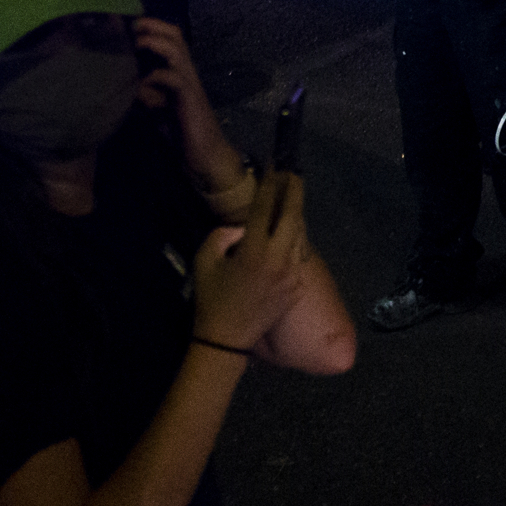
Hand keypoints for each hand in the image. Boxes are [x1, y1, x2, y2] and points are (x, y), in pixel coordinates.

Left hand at [132, 18, 242, 208]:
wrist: (205, 157)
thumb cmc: (183, 132)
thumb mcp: (157, 110)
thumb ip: (146, 95)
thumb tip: (127, 85)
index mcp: (179, 73)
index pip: (170, 39)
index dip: (151, 27)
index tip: (127, 23)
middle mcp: (186, 73)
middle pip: (175, 36)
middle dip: (153, 26)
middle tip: (131, 24)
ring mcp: (190, 84)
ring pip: (177, 51)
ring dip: (156, 43)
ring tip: (138, 41)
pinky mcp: (190, 99)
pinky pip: (174, 79)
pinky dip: (157, 76)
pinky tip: (143, 82)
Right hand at [192, 173, 309, 349]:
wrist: (227, 339)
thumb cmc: (211, 299)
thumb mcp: (204, 261)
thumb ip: (221, 235)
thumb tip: (242, 227)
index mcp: (255, 252)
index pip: (265, 209)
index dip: (269, 184)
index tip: (273, 166)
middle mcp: (279, 260)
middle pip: (294, 216)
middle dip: (294, 191)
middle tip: (293, 174)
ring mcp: (292, 274)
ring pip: (301, 235)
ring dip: (297, 215)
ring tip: (291, 198)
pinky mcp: (298, 286)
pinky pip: (300, 254)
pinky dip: (296, 239)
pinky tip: (289, 231)